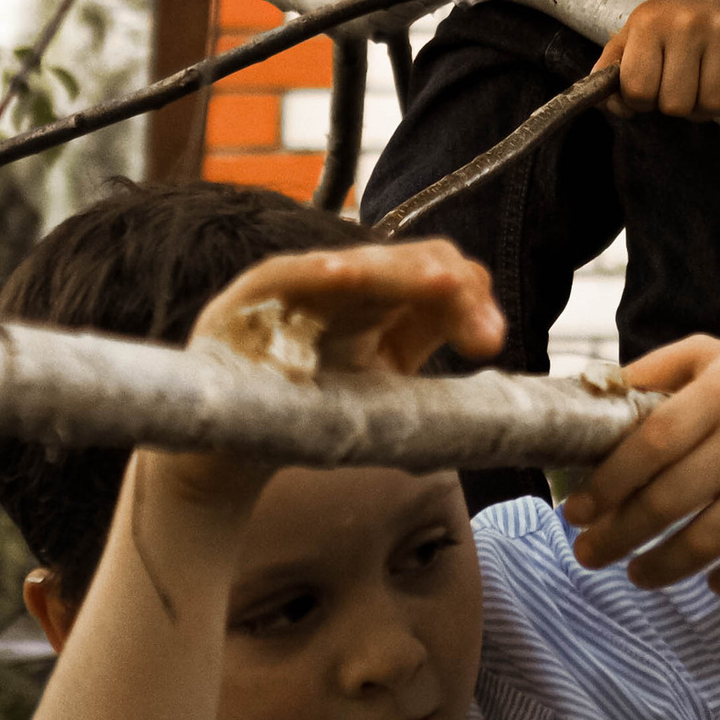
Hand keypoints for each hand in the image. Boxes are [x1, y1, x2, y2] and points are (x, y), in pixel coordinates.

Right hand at [141, 243, 506, 521]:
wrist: (230, 454)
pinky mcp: (248, 300)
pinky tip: (343, 274)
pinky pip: (285, 278)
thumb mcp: (381, 396)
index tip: (490, 341)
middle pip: (402, 265)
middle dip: (443, 284)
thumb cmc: (309, 418)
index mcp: (382, 305)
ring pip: (354, 265)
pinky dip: (315, 275)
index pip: (433, 277)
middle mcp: (343, 287)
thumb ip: (429, 372)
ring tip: (440, 282)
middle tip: (479, 321)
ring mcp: (296, 288)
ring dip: (397, 272)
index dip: (468, 297)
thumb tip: (488, 343)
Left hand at [562, 332, 719, 603]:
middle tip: (588, 554)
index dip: (606, 484)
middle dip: (618, 536)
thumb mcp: (712, 354)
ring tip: (636, 572)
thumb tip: (589, 400)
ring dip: (661, 568)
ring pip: (710, 542)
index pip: (650, 443)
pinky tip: (713, 584)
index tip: (575, 511)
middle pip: (670, 500)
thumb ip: (652, 372)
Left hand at [600, 0, 719, 118]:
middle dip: (677, 105)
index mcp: (650, 22)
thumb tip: (609, 106)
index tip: (651, 89)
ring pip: (712, 107)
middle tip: (682, 86)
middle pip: (676, 105)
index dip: (641, 102)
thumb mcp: (635, 30)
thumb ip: (612, 68)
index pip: (638, 90)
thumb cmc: (675, 16)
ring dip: (707, 108)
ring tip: (705, 86)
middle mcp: (688, 24)